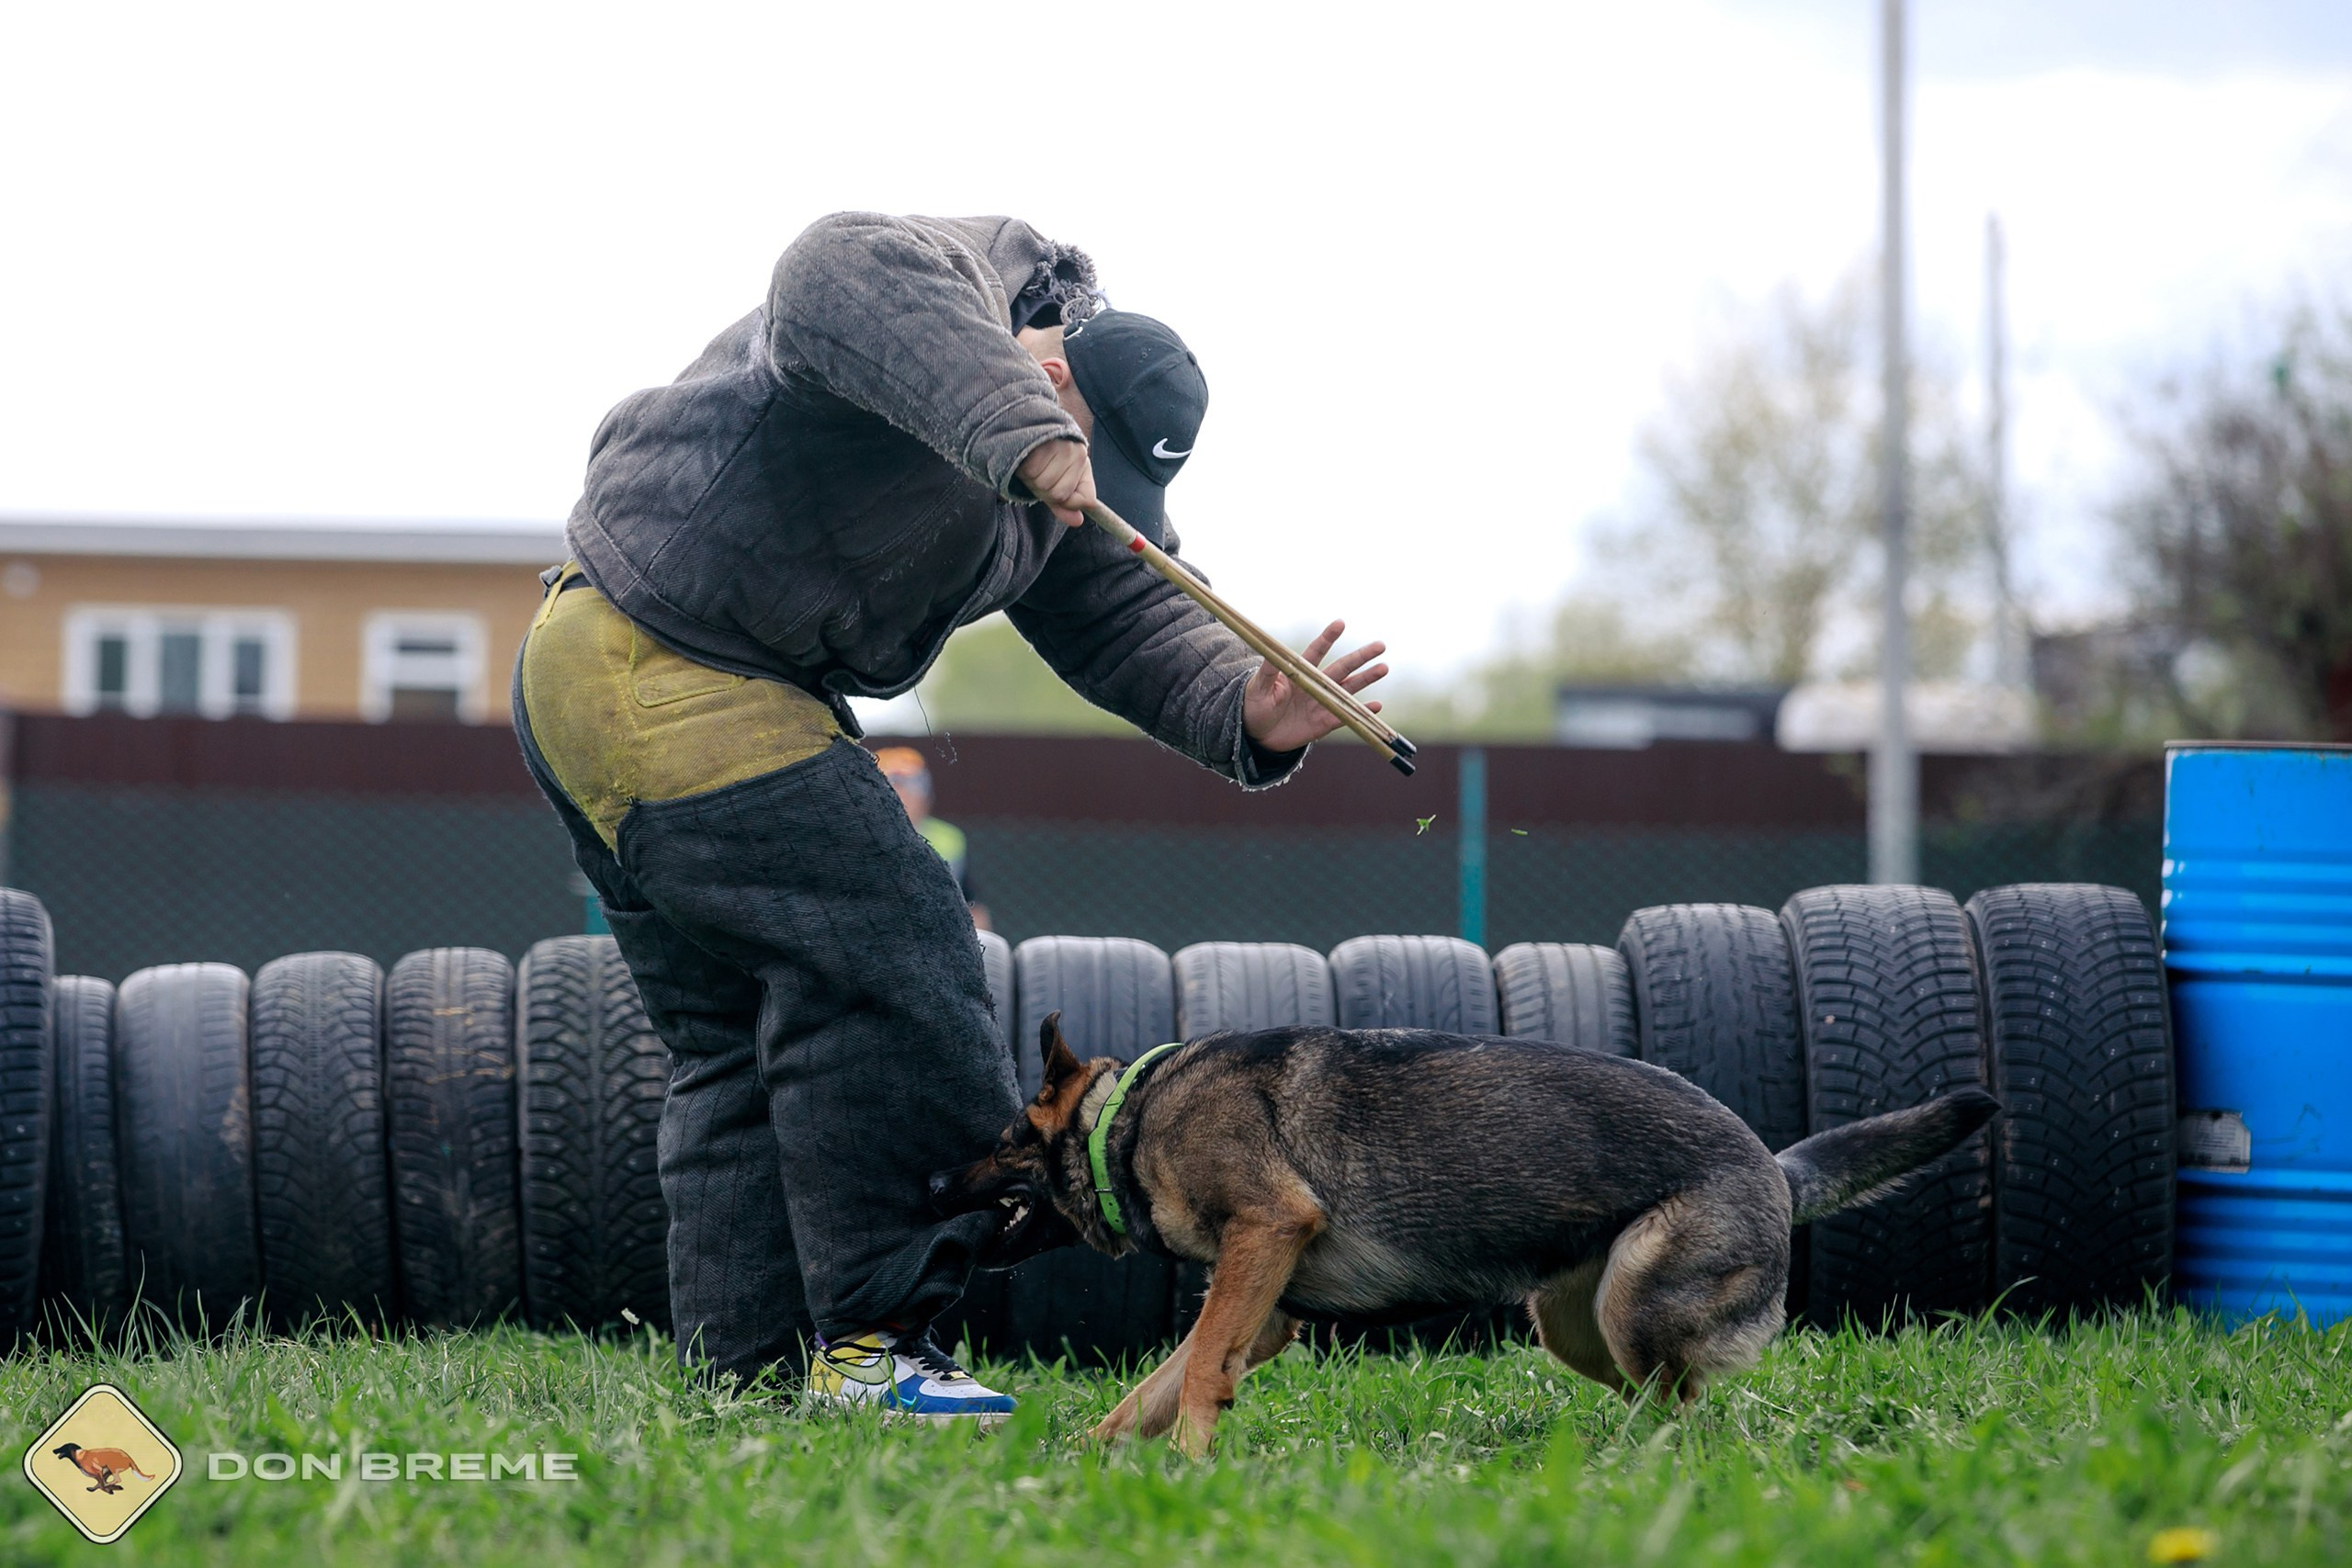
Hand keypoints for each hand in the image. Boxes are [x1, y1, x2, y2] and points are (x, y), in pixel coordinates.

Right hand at [1016, 438, 1095, 526]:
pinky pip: (1031, 474)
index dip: (1068, 502)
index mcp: (1083, 462)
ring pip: (1044, 485)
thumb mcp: (1056, 482)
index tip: (1056, 489)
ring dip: (1032, 481)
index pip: (1085, 499)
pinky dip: (1023, 473)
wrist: (1021, 429)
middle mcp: (1076, 453)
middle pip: (1059, 494)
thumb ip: (1066, 505)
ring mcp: (1059, 447)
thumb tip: (1078, 522)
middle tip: (1038, 474)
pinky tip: (1024, 461)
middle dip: (1044, 490)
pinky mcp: (1039, 444)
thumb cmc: (1041, 460)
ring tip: (1030, 466)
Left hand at [1243, 621, 1388, 753]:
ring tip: (1384, 667)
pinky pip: (1345, 716)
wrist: (1256, 735)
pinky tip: (1376, 705)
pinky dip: (1360, 711)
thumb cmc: (1254, 706)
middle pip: (1341, 667)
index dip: (1328, 638)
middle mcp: (1315, 684)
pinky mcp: (1324, 722)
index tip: (1340, 623)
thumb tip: (1271, 650)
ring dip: (1366, 678)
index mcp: (1299, 672)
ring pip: (1348, 689)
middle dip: (1360, 656)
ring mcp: (1322, 702)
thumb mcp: (1257, 687)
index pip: (1316, 652)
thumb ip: (1268, 670)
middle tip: (1380, 645)